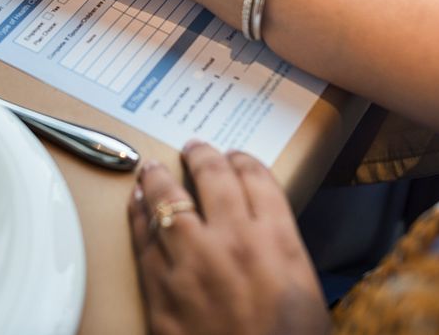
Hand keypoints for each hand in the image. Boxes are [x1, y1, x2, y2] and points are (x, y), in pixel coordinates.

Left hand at [128, 143, 328, 334]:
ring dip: (158, 176)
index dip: (243, 160)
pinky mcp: (160, 287)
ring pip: (167, 199)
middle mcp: (232, 239)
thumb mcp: (304, 291)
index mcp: (276, 239)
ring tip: (152, 166)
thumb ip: (282, 251)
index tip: (236, 156)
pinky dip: (137, 213)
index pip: (256, 178)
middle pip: (212, 176)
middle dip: (202, 155)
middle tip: (194, 147)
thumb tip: (263, 231)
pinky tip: (135, 202)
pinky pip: (143, 237)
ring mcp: (191, 261)